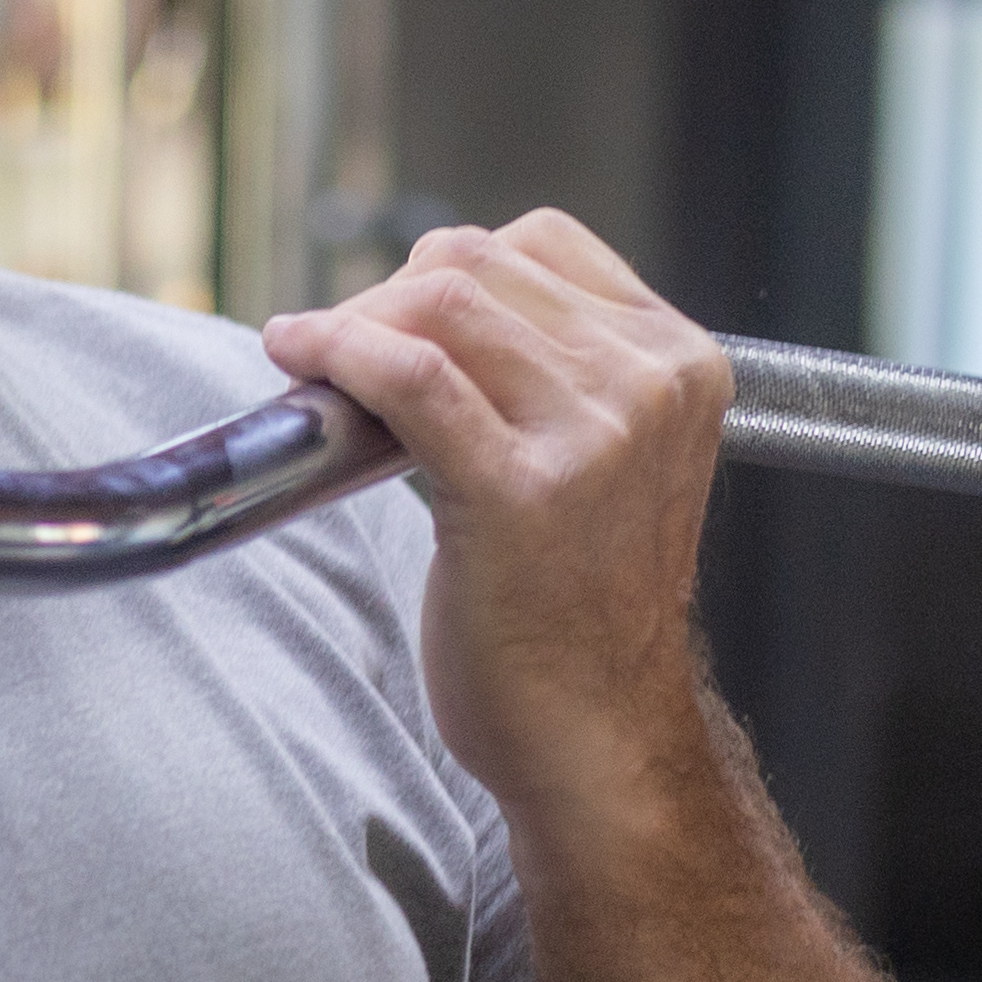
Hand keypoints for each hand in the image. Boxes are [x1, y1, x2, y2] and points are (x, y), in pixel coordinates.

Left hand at [258, 214, 734, 818]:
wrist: (596, 737)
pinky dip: (338, 354)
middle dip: (384, 297)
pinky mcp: (521, 494)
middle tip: (336, 353)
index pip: (539, 244)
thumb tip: (409, 298)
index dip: (440, 270)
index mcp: (681, 362)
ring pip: (439, 302)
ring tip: (314, 365)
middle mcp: (649, 387)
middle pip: (476, 265)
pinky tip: (300, 361)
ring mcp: (594, 437)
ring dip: (351, 325)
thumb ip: (546, 369)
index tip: (388, 320)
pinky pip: (409, 377)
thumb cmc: (575, 606)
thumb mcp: (600, 455)